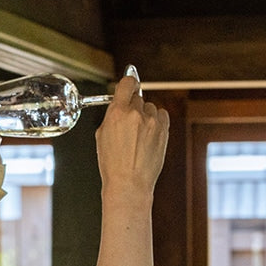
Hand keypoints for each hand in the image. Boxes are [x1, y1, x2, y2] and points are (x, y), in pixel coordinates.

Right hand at [95, 65, 169, 204]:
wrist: (129, 183)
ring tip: (139, 135)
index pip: (127, 83)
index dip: (129, 82)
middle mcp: (136, 114)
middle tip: (129, 123)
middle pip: (138, 97)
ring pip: (150, 107)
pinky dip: (156, 121)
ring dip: (145, 116)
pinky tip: (149, 134)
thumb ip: (111, 116)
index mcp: (117, 113)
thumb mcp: (102, 136)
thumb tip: (118, 104)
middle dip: (133, 107)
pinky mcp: (163, 130)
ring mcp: (152, 122)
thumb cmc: (113, 165)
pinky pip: (161, 116)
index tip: (130, 84)